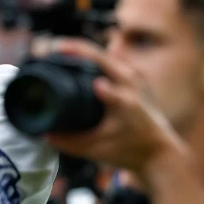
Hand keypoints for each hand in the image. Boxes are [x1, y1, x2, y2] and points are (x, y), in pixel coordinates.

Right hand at [37, 38, 183, 178]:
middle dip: (70, 47)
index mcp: (122, 94)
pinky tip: (77, 62)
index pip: (92, 65)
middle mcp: (130, 80)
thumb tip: (42, 134)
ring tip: (57, 51)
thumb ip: (68, 141)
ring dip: (81, 51)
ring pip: (103, 55)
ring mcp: (134, 79)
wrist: (161, 155)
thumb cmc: (131, 150)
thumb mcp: (96, 148)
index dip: (68, 54)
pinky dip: (91, 60)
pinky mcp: (133, 83)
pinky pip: (109, 63)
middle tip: (46, 49)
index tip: (48, 52)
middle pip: (95, 53)